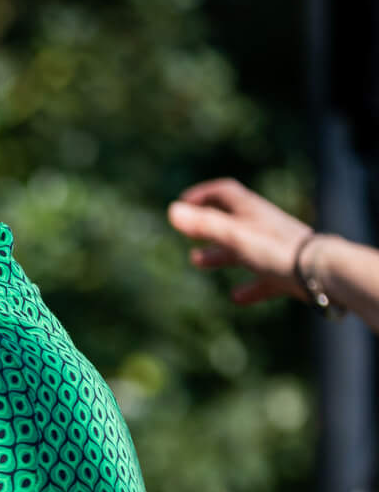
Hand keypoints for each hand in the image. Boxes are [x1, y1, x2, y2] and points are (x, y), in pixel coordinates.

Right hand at [166, 178, 313, 305]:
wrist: (320, 272)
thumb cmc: (276, 250)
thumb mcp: (234, 237)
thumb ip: (204, 225)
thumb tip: (172, 211)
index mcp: (251, 212)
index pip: (224, 193)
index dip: (202, 195)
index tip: (182, 205)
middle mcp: (263, 227)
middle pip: (231, 221)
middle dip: (207, 227)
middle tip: (187, 236)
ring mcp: (275, 251)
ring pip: (243, 250)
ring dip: (220, 254)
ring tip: (198, 262)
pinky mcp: (286, 273)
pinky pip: (264, 279)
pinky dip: (248, 287)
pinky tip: (236, 298)